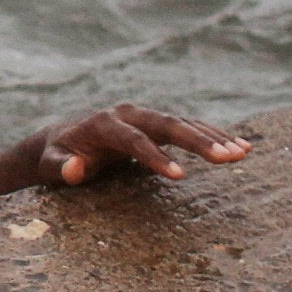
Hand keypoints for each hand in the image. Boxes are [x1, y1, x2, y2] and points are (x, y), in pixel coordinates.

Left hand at [40, 104, 247, 185]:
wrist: (59, 138)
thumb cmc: (56, 156)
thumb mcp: (49, 164)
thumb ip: (59, 167)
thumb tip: (74, 169)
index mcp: (104, 123)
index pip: (134, 140)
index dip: (156, 158)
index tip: (180, 178)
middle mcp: (128, 113)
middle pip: (168, 125)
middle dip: (198, 141)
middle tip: (228, 158)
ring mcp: (144, 116)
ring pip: (183, 124)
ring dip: (213, 138)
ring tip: (242, 154)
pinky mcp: (155, 124)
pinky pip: (188, 127)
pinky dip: (212, 135)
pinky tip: (239, 147)